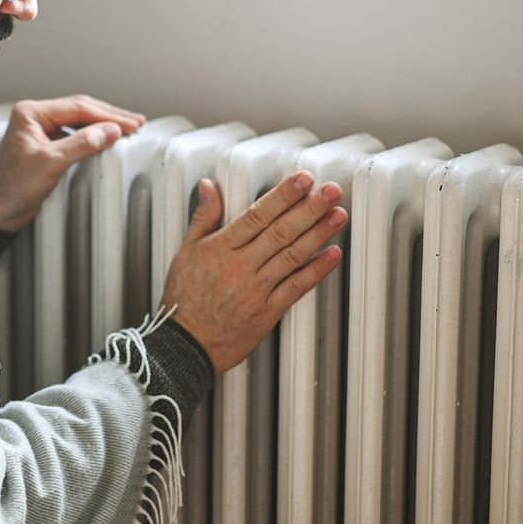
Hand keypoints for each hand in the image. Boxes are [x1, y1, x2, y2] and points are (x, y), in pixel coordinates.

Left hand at [0, 95, 144, 232]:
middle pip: (80, 110)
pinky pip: (75, 134)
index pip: (77, 107)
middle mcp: (35, 118)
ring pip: (79, 120)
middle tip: (137, 122)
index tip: (131, 123)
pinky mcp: (45, 146)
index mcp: (30, 113)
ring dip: (103, 124)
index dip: (107, 115)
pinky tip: (107, 138)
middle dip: (109, 116)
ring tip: (128, 128)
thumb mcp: (50, 163)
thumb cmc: (12, 187)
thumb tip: (111, 130)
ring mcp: (40, 131)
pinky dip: (94, 135)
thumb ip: (82, 144)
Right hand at [159, 171, 347, 373]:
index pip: (257, 215)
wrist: (186, 345)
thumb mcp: (185, 252)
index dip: (283, 195)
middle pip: (280, 231)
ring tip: (338, 215)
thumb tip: (209, 186)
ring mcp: (256, 290)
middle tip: (331, 190)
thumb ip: (203, 217)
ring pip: (292, 256)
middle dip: (309, 208)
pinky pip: (296, 287)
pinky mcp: (268, 312)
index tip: (303, 179)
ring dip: (319, 233)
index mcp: (219, 249)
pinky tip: (333, 254)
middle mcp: (240, 267)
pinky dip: (317, 270)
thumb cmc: (184, 298)